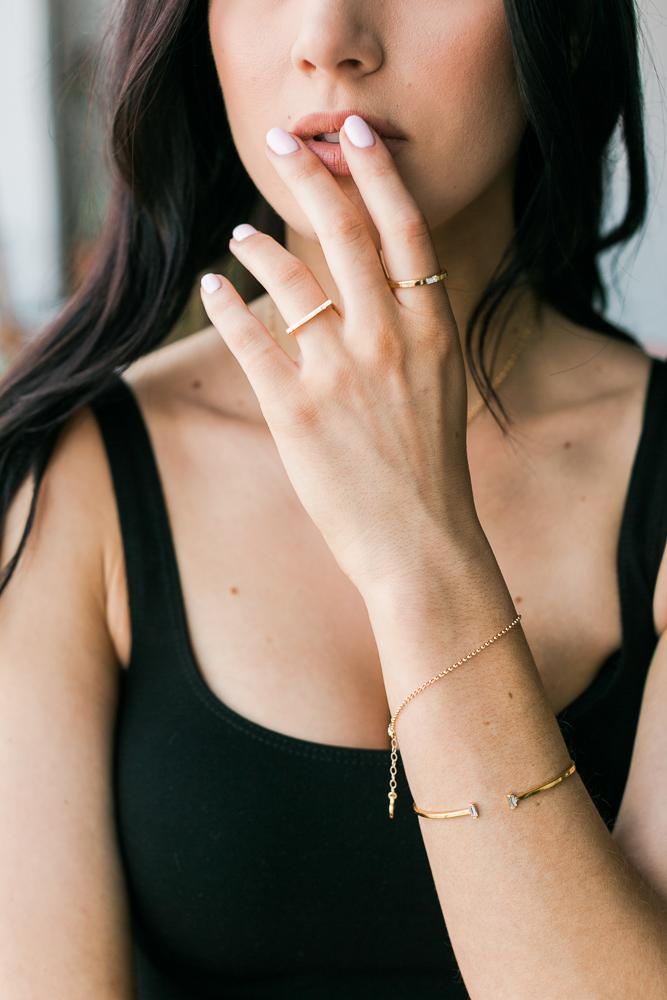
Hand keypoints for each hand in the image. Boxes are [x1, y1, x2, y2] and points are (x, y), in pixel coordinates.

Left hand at [200, 115, 478, 593]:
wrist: (421, 542)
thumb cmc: (429, 467)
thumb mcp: (440, 382)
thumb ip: (412, 327)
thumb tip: (370, 284)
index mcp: (433, 328)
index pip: (404, 229)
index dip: (375, 173)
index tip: (350, 134)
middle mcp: (390, 338)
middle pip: (344, 233)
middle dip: (310, 175)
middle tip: (282, 143)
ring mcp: (342, 373)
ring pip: (290, 280)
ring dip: (258, 246)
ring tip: (240, 235)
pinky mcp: (297, 411)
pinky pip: (252, 340)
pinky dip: (228, 306)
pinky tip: (215, 287)